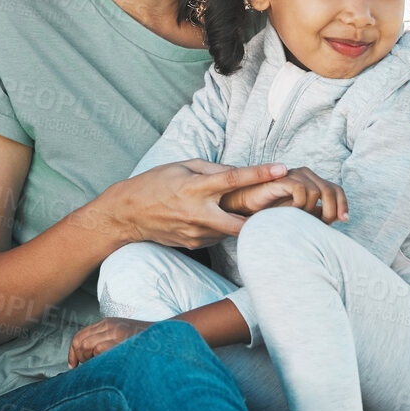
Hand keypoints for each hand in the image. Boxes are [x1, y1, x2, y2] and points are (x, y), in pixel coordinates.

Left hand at [68, 317, 151, 367]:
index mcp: (108, 323)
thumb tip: (88, 359)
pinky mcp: (121, 341)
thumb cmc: (145, 345)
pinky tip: (106, 367)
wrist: (167, 339)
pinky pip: (98, 350)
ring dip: (87, 360)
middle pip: (80, 340)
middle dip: (78, 357)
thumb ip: (106, 342)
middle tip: (85, 368)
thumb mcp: (123, 338)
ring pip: (86, 345)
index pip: (80, 335)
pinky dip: (96, 361)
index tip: (73, 365)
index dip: (73, 352)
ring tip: (99, 367)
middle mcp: (110, 325)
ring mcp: (116, 332)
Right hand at [103, 160, 286, 249]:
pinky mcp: (195, 244)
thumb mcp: (182, 166)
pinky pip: (219, 236)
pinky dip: (225, 227)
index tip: (282, 168)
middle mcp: (198, 213)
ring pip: (232, 231)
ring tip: (248, 210)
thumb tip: (240, 172)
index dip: (259, 174)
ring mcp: (196, 233)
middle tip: (279, 208)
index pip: (233, 179)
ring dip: (242, 221)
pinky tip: (221, 219)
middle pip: (242, 223)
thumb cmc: (155, 184)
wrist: (128, 214)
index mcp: (195, 188)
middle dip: (263, 218)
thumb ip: (212, 169)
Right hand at [221, 166, 346, 223]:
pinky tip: (292, 211)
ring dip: (313, 210)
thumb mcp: (300, 215)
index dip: (343, 204)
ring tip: (301, 218)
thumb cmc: (272, 212)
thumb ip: (318, 214)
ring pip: (318, 191)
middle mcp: (305, 175)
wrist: (247, 207)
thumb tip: (338, 217)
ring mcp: (293, 175)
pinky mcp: (282, 179)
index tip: (344, 221)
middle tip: (323, 224)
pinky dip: (301, 204)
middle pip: (331, 190)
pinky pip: (301, 190)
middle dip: (331, 210)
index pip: (336, 189)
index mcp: (311, 181)